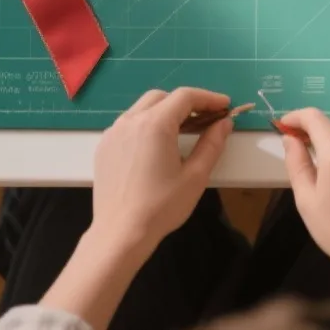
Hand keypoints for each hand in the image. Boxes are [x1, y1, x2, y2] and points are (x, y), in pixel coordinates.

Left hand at [89, 86, 233, 257]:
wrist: (120, 233)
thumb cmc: (161, 206)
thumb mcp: (195, 176)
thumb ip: (212, 144)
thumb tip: (224, 123)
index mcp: (154, 124)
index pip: (185, 96)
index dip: (208, 98)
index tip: (225, 105)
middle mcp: (130, 120)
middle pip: (162, 97)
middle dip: (186, 102)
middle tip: (206, 118)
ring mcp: (113, 132)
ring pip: (142, 108)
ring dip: (164, 112)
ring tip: (183, 130)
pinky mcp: (104, 146)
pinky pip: (128, 124)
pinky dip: (146, 124)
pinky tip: (155, 146)